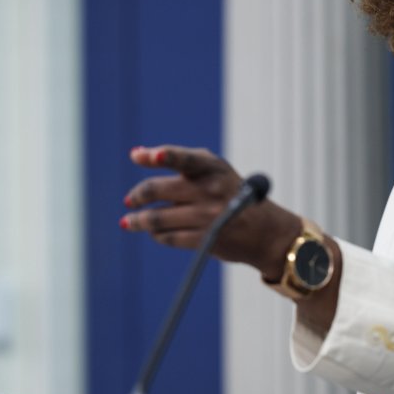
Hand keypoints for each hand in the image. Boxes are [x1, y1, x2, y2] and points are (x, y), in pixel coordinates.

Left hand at [122, 145, 299, 278]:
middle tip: (130, 200)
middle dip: (137, 195)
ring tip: (129, 221)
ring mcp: (208, 216)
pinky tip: (155, 232)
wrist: (264, 230)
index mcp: (212, 167)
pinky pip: (168, 237)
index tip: (137, 155)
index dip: (162, 155)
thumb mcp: (213, 169)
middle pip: (157, 189)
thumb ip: (178, 159)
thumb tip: (136, 153)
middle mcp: (210, 189)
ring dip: (137, 220)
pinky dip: (157, 234)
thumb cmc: (229, 191)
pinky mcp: (206, 240)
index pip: (184, 158)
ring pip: (157, 217)